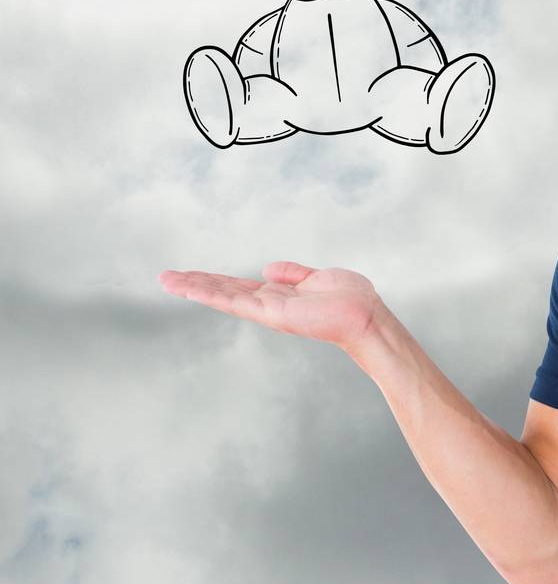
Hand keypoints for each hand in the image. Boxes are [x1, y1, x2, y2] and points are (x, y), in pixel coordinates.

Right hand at [158, 261, 384, 354]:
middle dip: (195, 284)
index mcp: (277, 294)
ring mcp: (266, 310)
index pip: (238, 286)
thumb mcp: (318, 277)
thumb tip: (267, 267)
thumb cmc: (349, 299)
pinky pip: (235, 301)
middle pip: (224, 291)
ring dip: (194, 288)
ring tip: (167, 280)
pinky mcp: (270, 313)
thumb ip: (293, 273)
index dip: (215, 280)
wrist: (364, 316)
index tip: (190, 275)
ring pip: (222, 296)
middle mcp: (267, 304)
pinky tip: (192, 288)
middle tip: (166, 277)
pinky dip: (212, 294)